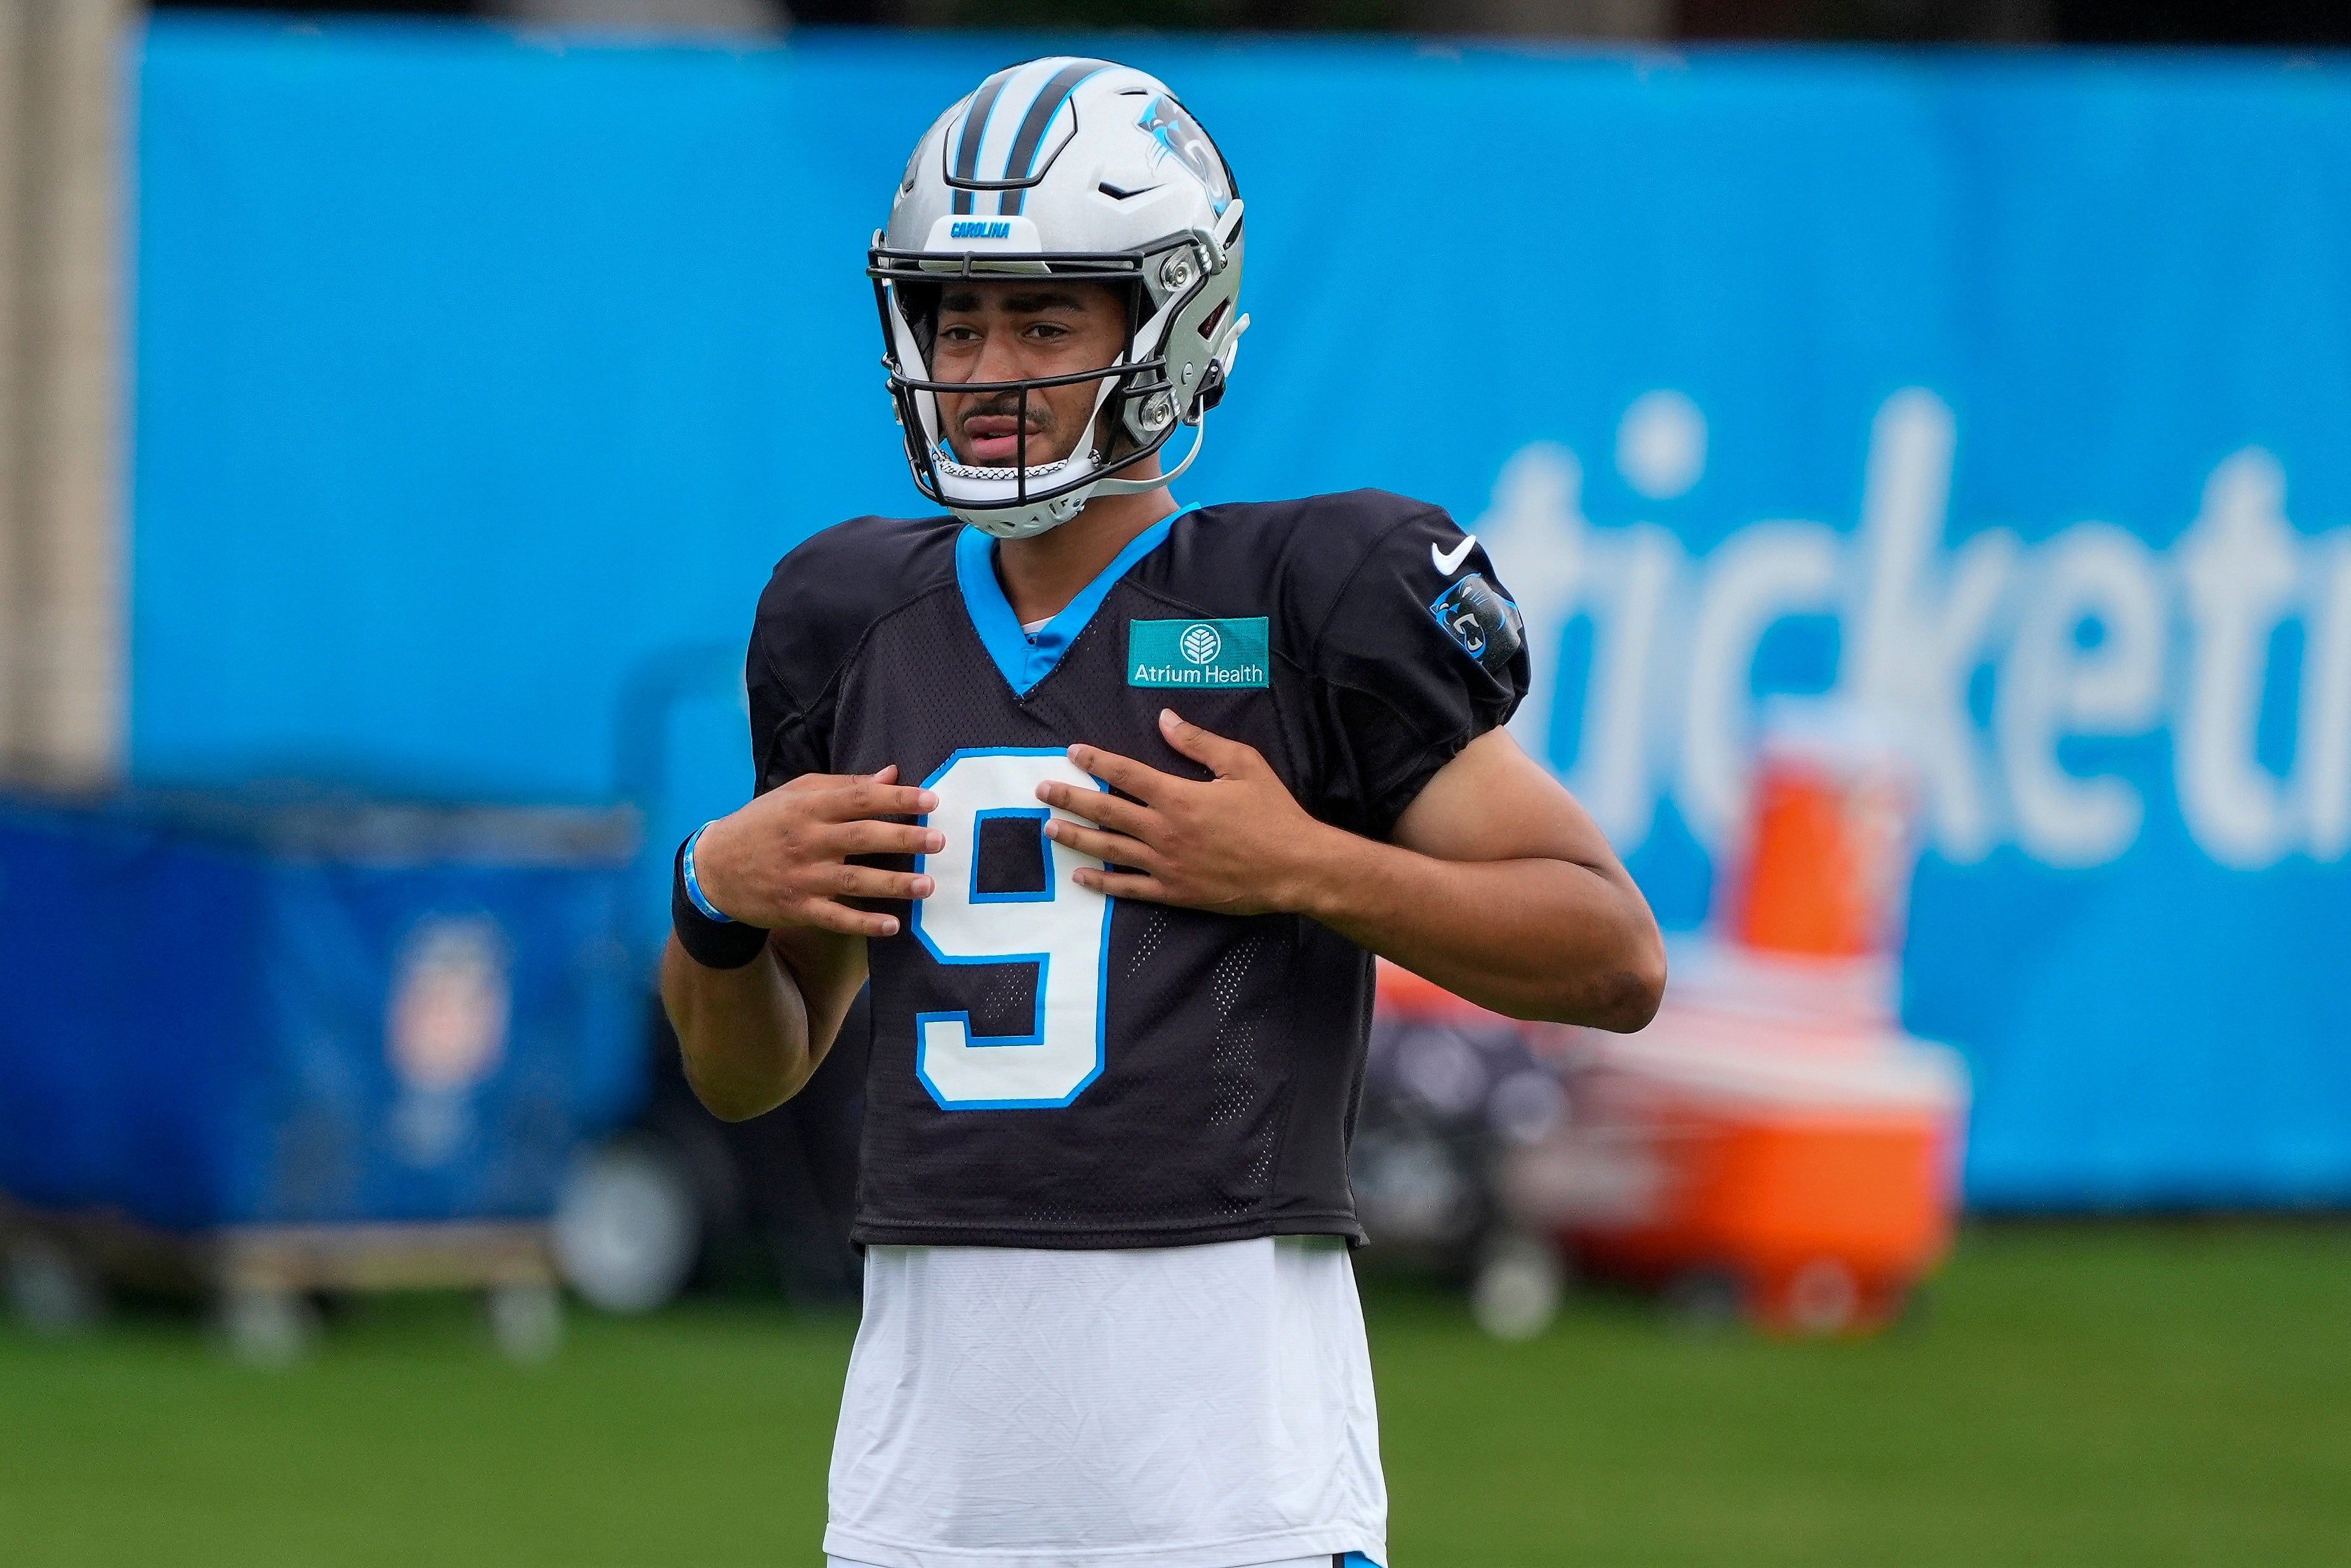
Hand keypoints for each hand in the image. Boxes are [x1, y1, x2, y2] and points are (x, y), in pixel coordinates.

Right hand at [693, 766, 942, 937]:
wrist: (714, 868)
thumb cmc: (763, 823)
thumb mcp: (795, 794)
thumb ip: (844, 785)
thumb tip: (891, 775)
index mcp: (809, 807)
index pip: (859, 798)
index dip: (896, 799)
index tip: (930, 800)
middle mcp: (807, 840)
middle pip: (862, 837)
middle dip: (903, 839)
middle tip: (939, 841)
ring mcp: (803, 876)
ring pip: (854, 880)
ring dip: (893, 885)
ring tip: (927, 886)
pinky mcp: (798, 907)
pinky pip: (835, 917)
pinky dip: (863, 924)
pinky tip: (893, 926)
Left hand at [1036, 709, 1336, 915]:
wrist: (1295, 868)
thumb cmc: (1273, 813)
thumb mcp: (1242, 764)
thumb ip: (1199, 742)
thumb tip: (1165, 719)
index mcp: (1178, 796)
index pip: (1125, 773)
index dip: (1095, 761)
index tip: (1072, 752)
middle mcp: (1164, 830)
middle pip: (1106, 811)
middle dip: (1070, 799)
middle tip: (1042, 791)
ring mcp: (1166, 865)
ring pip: (1109, 849)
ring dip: (1076, 837)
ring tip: (1049, 829)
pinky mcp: (1175, 892)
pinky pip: (1129, 888)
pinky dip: (1102, 883)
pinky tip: (1081, 877)